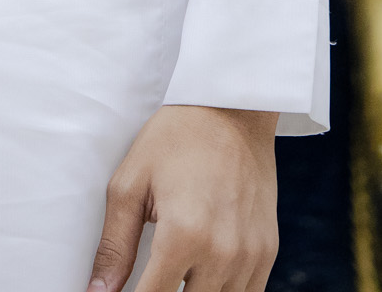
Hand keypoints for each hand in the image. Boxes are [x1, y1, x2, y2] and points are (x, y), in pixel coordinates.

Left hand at [86, 104, 277, 291]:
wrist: (230, 108)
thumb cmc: (174, 139)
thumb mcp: (131, 184)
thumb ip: (113, 246)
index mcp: (183, 235)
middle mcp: (222, 253)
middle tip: (151, 270)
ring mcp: (250, 256)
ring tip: (175, 268)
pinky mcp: (267, 252)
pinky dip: (221, 291)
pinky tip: (201, 273)